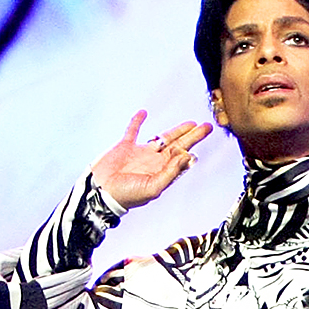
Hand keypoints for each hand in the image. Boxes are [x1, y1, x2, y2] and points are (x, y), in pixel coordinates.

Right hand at [89, 110, 211, 208]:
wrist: (101, 192)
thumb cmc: (127, 195)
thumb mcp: (153, 188)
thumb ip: (170, 172)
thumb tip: (186, 156)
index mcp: (162, 172)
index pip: (182, 159)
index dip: (192, 148)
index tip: (202, 138)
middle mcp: (154, 162)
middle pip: (178, 146)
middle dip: (193, 136)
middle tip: (207, 126)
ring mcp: (140, 153)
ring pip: (162, 138)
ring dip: (177, 130)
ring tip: (191, 123)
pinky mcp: (125, 146)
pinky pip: (133, 131)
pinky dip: (137, 121)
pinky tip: (143, 113)